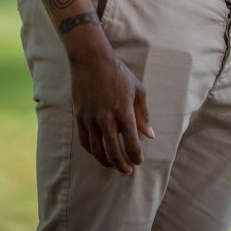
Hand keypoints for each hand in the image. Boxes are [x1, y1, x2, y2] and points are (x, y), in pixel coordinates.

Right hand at [70, 52, 154, 174]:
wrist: (91, 60)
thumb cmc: (118, 73)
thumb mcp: (137, 90)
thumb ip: (144, 115)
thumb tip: (150, 136)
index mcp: (123, 112)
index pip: (131, 143)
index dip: (136, 157)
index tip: (139, 161)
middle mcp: (106, 118)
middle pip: (114, 152)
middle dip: (122, 165)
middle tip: (128, 171)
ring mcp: (91, 118)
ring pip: (97, 150)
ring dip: (107, 162)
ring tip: (114, 165)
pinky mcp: (80, 116)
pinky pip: (85, 141)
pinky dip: (92, 151)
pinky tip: (99, 153)